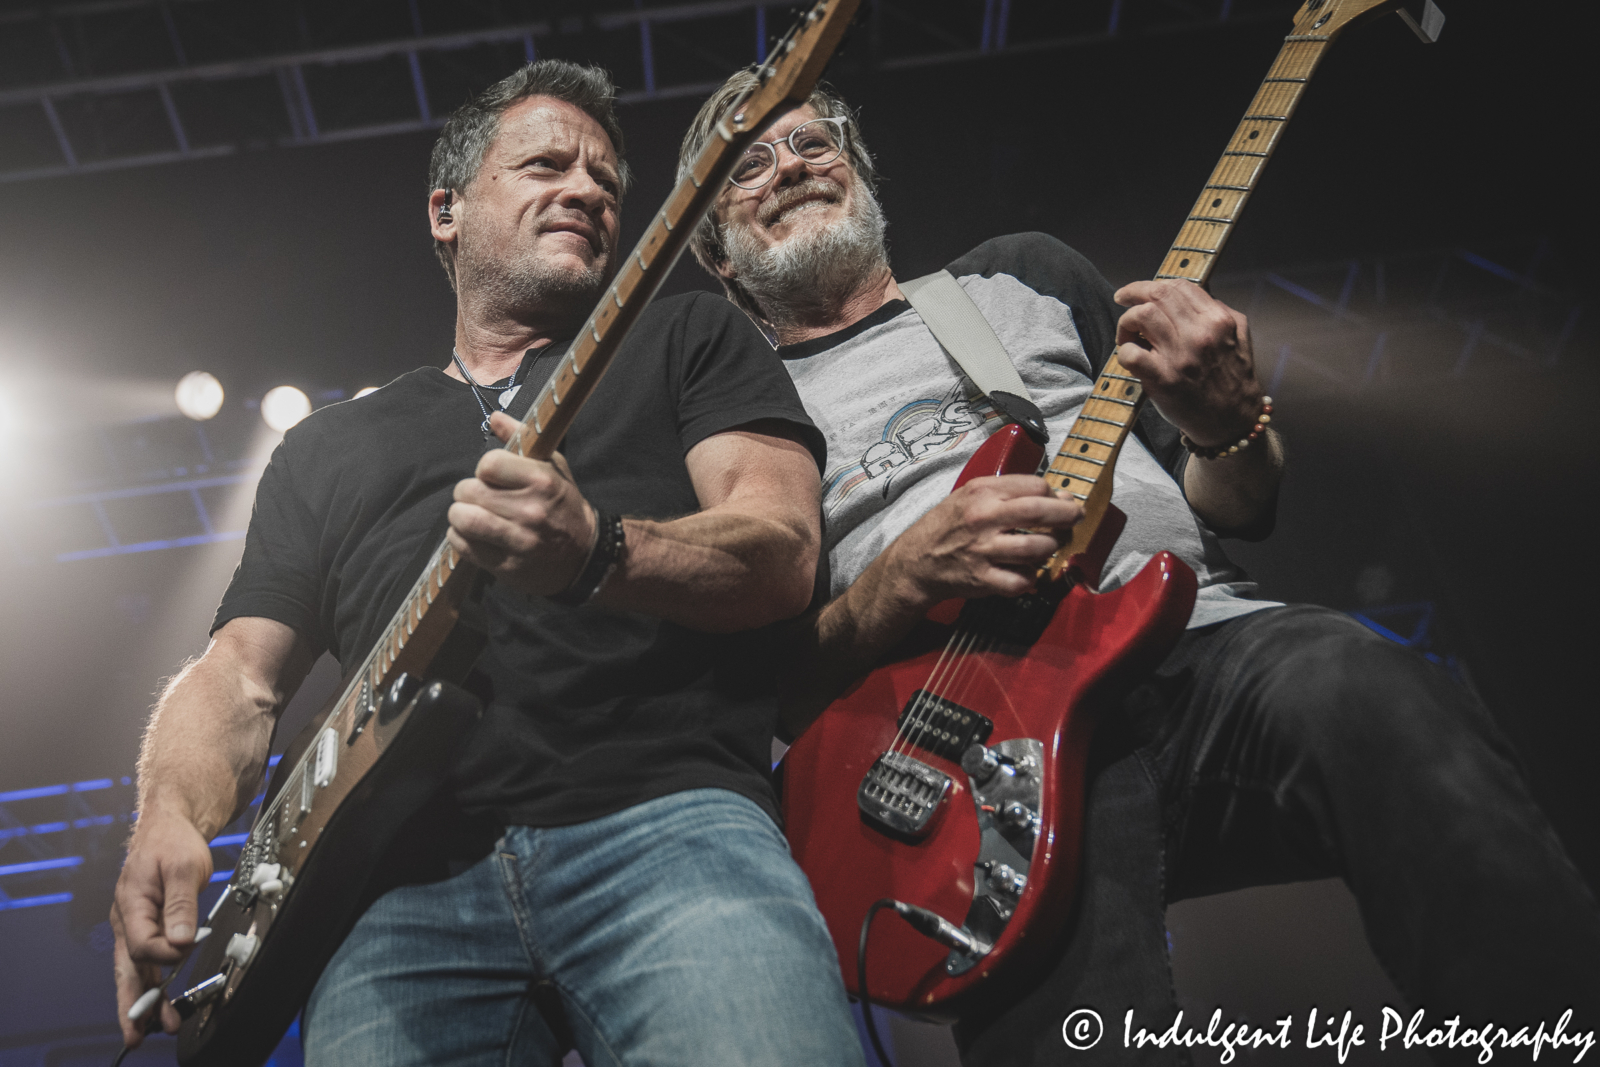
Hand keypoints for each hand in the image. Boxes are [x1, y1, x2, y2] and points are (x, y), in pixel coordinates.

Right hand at [111, 810, 213, 1046]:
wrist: (169, 828)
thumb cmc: (173, 843)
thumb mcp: (183, 868)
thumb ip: (182, 905)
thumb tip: (181, 942)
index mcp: (131, 905)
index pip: (143, 944)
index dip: (165, 953)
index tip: (186, 948)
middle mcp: (128, 921)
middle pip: (128, 969)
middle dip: (133, 1003)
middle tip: (138, 1033)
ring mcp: (135, 926)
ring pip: (137, 970)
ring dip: (146, 1000)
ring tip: (156, 1028)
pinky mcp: (148, 927)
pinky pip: (148, 961)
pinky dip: (154, 983)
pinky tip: (161, 1003)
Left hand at [447, 411, 597, 596]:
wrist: (583, 555)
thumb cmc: (563, 505)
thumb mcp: (553, 467)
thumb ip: (522, 438)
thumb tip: (494, 417)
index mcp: (541, 481)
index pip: (488, 464)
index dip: (485, 468)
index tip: (493, 476)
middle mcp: (529, 511)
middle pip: (467, 491)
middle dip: (468, 492)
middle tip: (480, 497)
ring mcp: (517, 542)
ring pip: (461, 520)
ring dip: (461, 516)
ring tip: (473, 515)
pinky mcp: (505, 566)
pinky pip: (462, 546)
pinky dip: (461, 538)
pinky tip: (476, 535)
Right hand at [877, 475, 1081, 609]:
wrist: (916, 561)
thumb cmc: (947, 526)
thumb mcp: (971, 495)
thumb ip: (1010, 492)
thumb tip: (1058, 497)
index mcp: (982, 492)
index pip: (1035, 486)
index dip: (1053, 494)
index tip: (1059, 501)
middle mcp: (983, 518)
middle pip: (1040, 512)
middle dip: (1067, 516)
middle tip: (1075, 519)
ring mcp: (983, 550)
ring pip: (1037, 548)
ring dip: (1050, 548)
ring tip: (1046, 547)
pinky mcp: (983, 578)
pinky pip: (1021, 581)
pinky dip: (1030, 578)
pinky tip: (1025, 572)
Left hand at [1114, 280, 1262, 446]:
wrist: (1233, 421)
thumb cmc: (1232, 379)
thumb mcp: (1238, 335)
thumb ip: (1219, 310)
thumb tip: (1194, 293)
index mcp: (1218, 320)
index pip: (1178, 286)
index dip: (1151, 285)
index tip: (1136, 292)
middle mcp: (1200, 334)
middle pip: (1157, 295)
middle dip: (1133, 294)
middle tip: (1122, 300)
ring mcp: (1181, 357)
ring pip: (1141, 316)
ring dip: (1126, 322)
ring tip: (1128, 335)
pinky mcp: (1163, 380)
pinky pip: (1131, 354)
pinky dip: (1124, 350)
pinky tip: (1130, 356)